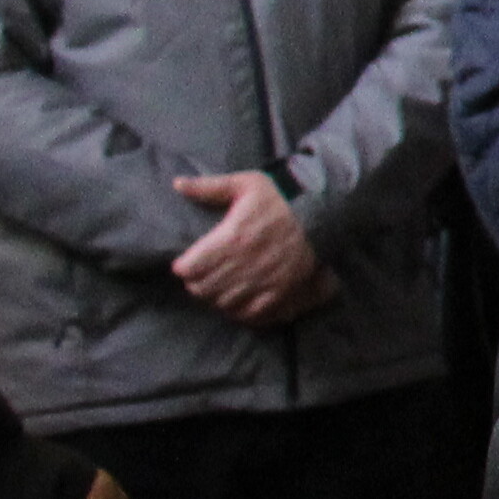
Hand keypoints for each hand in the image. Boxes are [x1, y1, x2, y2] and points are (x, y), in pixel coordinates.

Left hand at [169, 173, 328, 324]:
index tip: (188, 262)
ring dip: (216, 297)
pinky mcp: (279, 293)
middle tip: (203, 275)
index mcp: (231, 238)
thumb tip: (177, 184)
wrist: (321, 215)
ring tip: (219, 287)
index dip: (185, 266)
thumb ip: (210, 187)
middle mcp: (243, 264)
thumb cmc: (280, 199)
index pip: (189, 269)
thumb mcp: (246, 184)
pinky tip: (237, 301)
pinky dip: (239, 311)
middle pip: (202, 289)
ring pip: (222, 303)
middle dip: (197, 283)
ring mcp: (262, 282)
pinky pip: (249, 314)